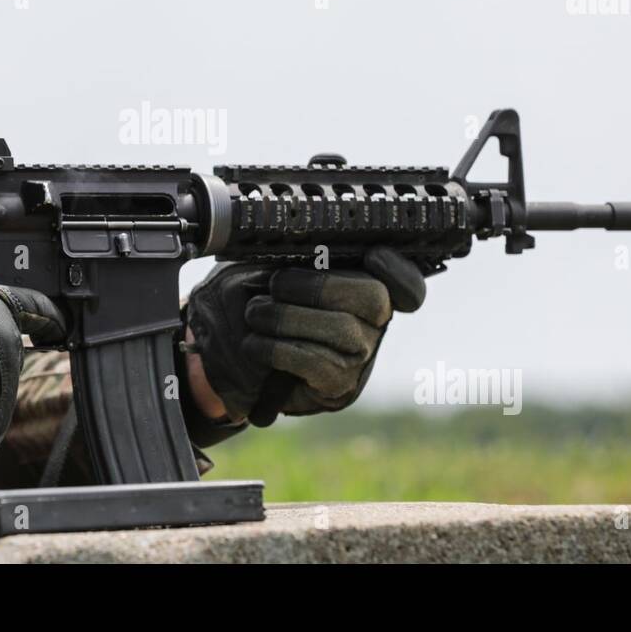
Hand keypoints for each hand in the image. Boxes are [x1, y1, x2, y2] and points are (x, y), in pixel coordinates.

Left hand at [185, 247, 425, 423]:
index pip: (405, 281)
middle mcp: (373, 321)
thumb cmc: (253, 297)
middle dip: (318, 286)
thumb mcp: (268, 266)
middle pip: (373, 297)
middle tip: (274, 285)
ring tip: (255, 314)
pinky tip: (255, 344)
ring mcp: (360, 355)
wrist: (225, 350)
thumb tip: (303, 246)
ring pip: (342, 329)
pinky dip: (279, 349)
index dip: (400, 270)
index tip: (373, 255)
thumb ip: (294, 254)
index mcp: (362, 283)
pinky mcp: (339, 385)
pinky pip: (319, 363)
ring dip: (287, 318)